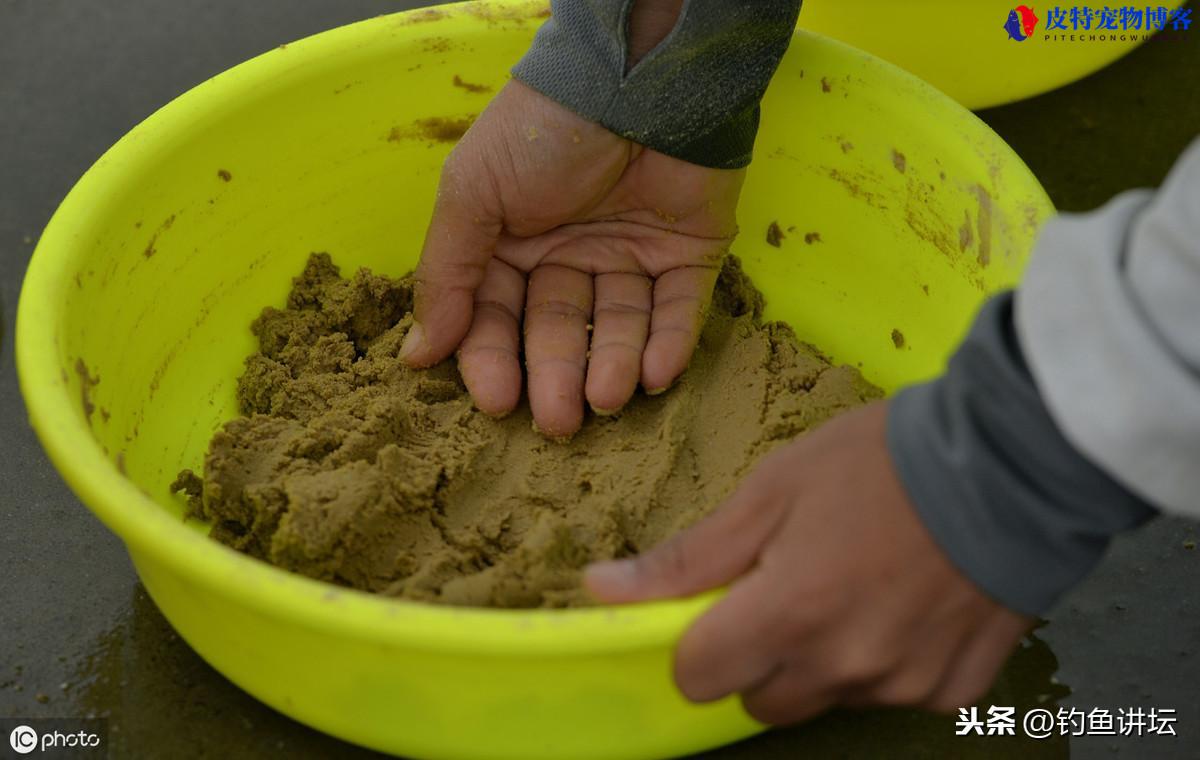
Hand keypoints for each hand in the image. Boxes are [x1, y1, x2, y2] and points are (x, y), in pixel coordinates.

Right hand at [400, 80, 744, 436]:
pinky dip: (669, 344)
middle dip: (558, 377)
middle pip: (560, 332)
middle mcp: (570, 256)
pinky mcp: (690, 253)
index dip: (495, 360)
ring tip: (608, 396)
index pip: (498, 318)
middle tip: (559, 420)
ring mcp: (632, 255)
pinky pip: (679, 309)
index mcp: (512, 243)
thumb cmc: (543, 130)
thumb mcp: (473, 194)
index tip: (497, 401)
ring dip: (612, 366)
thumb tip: (417, 357)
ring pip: (619, 327)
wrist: (635, 76)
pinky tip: (655, 374)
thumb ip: (447, 275)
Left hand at [585, 403, 1033, 722]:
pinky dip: (886, 660)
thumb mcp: (772, 489)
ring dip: (823, 658)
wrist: (1012, 462)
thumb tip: (601, 589)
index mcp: (788, 615)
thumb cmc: (880, 462)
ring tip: (857, 582)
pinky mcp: (953, 689)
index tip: (720, 605)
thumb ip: (690, 557)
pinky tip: (906, 601)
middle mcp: (843, 667)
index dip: (696, 643)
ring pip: (825, 697)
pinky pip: (892, 693)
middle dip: (758, 655)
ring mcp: (902, 685)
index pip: (697, 678)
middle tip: (792, 584)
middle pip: (760, 699)